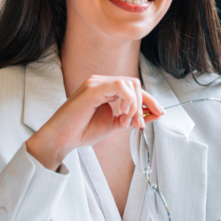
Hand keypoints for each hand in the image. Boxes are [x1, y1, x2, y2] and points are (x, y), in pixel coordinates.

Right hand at [26, 76, 164, 169]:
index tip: (159, 113)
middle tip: (138, 124)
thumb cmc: (81, 131)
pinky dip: (128, 100)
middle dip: (144, 103)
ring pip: (130, 83)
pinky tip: (123, 115)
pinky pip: (120, 86)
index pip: (134, 87)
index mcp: (106, 88)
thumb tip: (153, 114)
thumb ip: (131, 118)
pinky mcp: (92, 89)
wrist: (61, 139)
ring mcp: (96, 83)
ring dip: (135, 105)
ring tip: (126, 122)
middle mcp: (101, 81)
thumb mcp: (113, 124)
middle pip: (135, 83)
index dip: (149, 100)